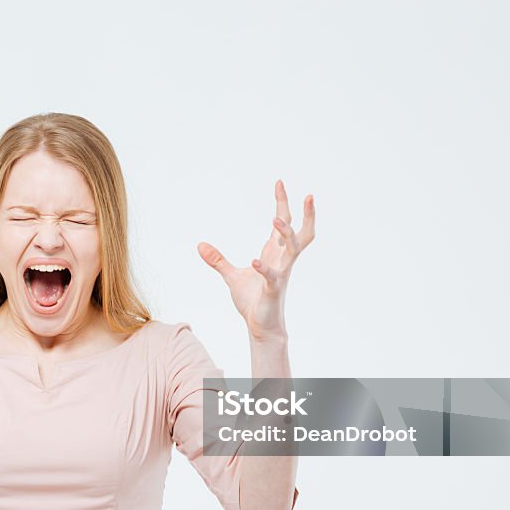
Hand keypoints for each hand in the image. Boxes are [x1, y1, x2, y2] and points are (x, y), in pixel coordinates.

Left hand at [198, 179, 314, 339]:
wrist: (260, 327)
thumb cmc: (252, 301)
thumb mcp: (231, 276)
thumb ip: (218, 260)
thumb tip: (200, 245)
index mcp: (274, 254)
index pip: (283, 223)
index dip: (283, 203)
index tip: (279, 182)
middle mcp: (282, 261)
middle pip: (300, 233)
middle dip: (306, 214)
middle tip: (309, 195)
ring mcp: (280, 275)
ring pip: (294, 251)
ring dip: (286, 234)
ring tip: (276, 219)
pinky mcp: (273, 290)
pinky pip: (272, 277)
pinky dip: (264, 268)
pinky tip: (254, 261)